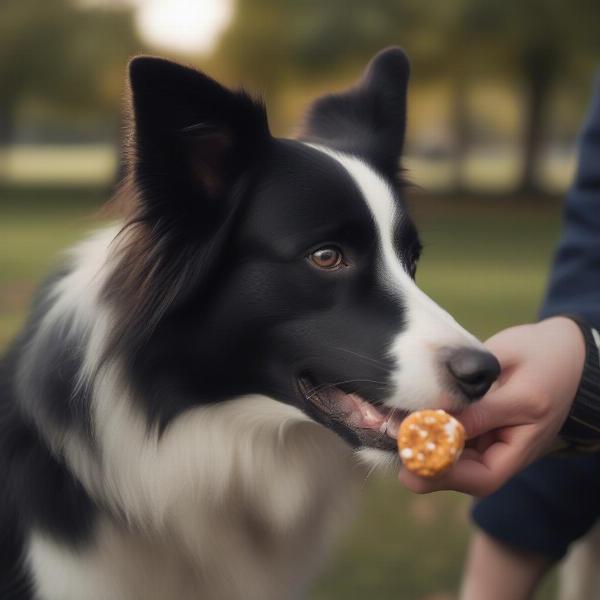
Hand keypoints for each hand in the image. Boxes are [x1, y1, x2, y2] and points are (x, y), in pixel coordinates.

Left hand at [399, 317, 584, 496]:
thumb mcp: (515, 382)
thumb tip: (441, 429)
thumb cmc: (543, 358)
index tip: (414, 454)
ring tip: (391, 426)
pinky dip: (426, 427)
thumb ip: (481, 409)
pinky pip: (449, 434)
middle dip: (425, 462)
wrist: (560, 347)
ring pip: (450, 455)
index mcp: (520, 445)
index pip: (482, 476)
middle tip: (394, 443)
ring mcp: (488, 437)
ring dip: (421, 445)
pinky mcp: (476, 423)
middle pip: (461, 473)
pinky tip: (404, 414)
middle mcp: (502, 449)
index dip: (446, 472)